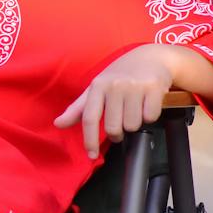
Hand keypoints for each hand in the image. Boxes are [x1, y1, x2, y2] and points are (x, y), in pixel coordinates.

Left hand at [54, 44, 178, 158]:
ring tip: (134, 111)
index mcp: (97, 86)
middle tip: (120, 127)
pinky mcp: (154, 87)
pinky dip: (149, 117)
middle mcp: (115, 85)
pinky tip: (146, 105)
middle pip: (114, 127)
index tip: (91, 155)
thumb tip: (58, 124)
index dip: (89, 140)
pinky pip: (150, 117)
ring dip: (134, 124)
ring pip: (133, 125)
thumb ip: (78, 108)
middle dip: (117, 134)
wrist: (151, 57)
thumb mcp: (96, 89)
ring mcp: (135, 86)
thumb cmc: (119, 76)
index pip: (89, 118)